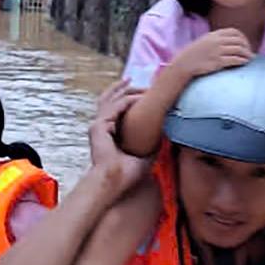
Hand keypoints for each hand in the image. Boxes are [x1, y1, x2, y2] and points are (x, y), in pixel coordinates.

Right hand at [88, 81, 150, 197]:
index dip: (126, 98)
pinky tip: (143, 98)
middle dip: (123, 88)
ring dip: (130, 91)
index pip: (113, 109)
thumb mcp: (144, 155)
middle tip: (140, 82)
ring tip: (146, 88)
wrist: (115, 182)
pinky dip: (130, 99)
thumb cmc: (127, 175)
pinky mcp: (99, 126)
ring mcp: (97, 125)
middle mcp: (99, 127)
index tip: (141, 93)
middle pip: (108, 98)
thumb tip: (167, 137)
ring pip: (112, 99)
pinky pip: (116, 106)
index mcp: (105, 133)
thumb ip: (152, 145)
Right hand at [167, 28, 252, 81]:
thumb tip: (231, 41)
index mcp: (214, 35)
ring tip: (250, 59)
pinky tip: (245, 63)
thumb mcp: (205, 41)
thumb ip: (217, 39)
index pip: (235, 32)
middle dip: (247, 47)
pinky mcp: (218, 62)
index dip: (243, 38)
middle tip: (249, 53)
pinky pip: (235, 60)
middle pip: (239, 41)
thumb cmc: (194, 54)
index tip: (245, 45)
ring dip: (247, 54)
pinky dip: (242, 61)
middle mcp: (217, 41)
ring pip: (239, 50)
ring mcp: (217, 51)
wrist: (184, 64)